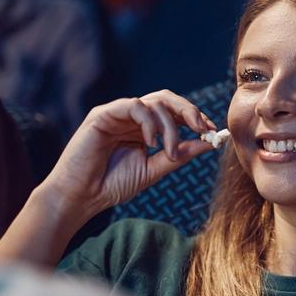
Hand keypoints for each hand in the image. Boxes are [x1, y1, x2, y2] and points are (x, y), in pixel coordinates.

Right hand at [42, 90, 218, 223]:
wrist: (81, 197)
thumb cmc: (112, 185)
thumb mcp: (153, 170)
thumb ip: (178, 156)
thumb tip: (208, 143)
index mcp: (143, 128)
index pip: (174, 113)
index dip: (195, 117)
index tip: (213, 131)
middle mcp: (132, 117)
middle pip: (167, 99)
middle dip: (190, 111)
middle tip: (204, 127)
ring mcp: (117, 113)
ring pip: (154, 102)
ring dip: (170, 126)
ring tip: (169, 150)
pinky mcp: (103, 114)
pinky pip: (134, 106)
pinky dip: (149, 121)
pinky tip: (151, 141)